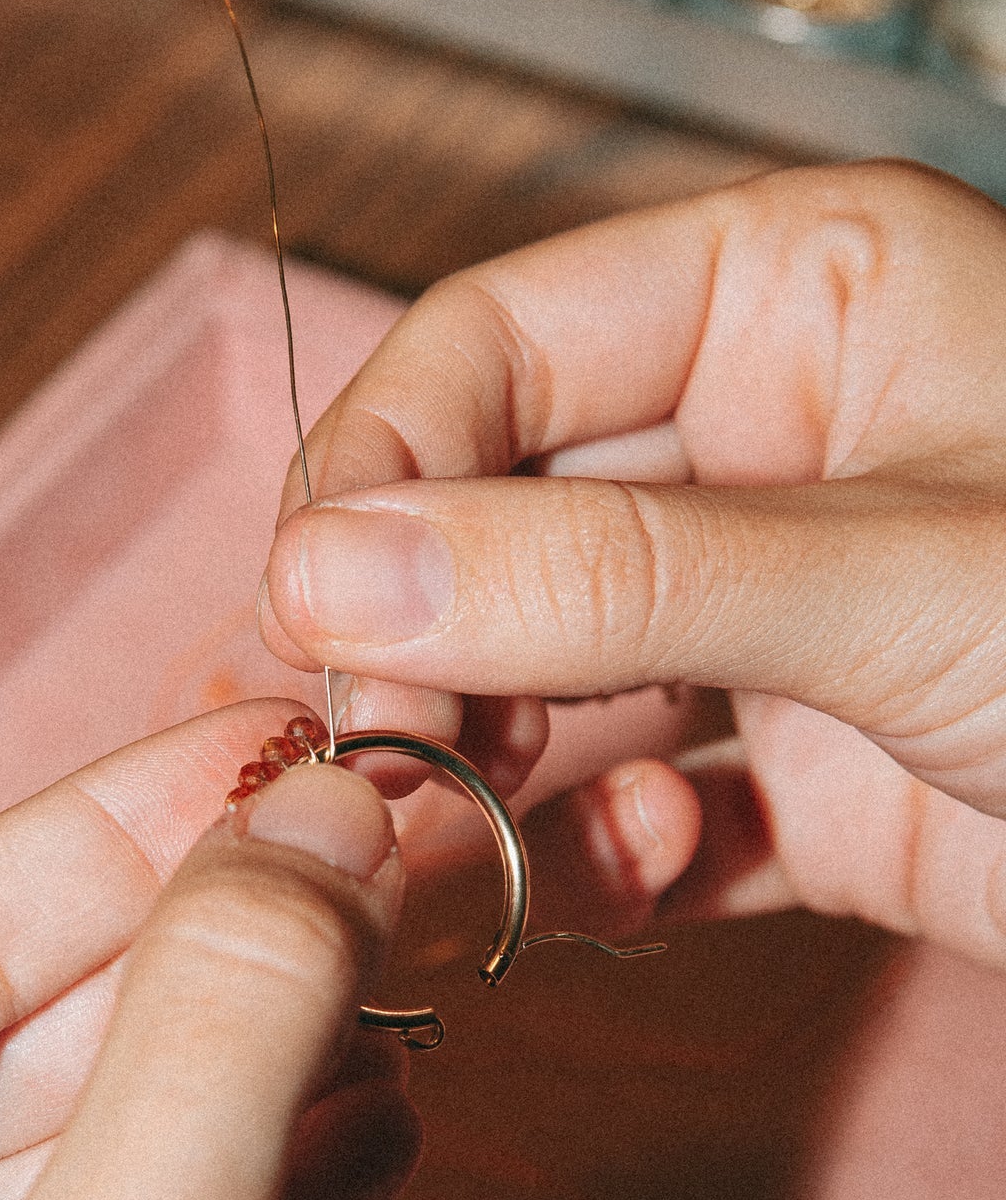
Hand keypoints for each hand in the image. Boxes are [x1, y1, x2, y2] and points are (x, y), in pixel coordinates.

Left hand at [0, 702, 414, 1199]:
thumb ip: (223, 1036)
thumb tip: (332, 819)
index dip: (123, 819)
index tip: (293, 740)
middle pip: (9, 1032)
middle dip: (214, 944)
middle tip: (391, 854)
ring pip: (78, 1154)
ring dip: (252, 1068)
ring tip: (406, 973)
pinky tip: (369, 1134)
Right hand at [261, 163, 1005, 965]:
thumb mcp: (898, 574)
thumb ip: (609, 573)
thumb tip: (331, 577)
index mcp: (801, 304)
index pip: (498, 347)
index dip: (379, 471)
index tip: (301, 607)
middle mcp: (774, 454)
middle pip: (501, 525)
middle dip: (419, 648)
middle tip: (350, 755)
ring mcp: (784, 625)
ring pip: (555, 686)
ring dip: (489, 775)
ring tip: (451, 849)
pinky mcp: (809, 779)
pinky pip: (643, 815)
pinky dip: (597, 870)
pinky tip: (603, 894)